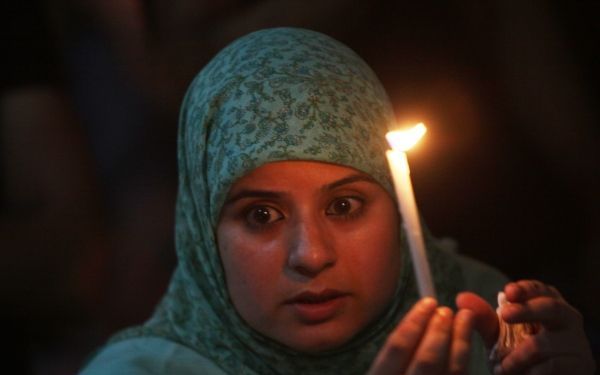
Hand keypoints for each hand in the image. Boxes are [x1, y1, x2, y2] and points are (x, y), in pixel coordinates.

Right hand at [368, 298, 474, 374]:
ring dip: (460, 341)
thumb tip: (420, 316)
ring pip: (450, 371)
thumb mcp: (385, 368)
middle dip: (439, 331)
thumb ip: (395, 353)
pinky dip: (463, 359)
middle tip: (445, 310)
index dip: (414, 322)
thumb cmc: (399, 371)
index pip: (396, 348)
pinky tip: (465, 344)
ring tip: (465, 319)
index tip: (428, 302)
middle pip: (425, 359)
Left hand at [457, 280, 595, 374]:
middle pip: (551, 307)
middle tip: (505, 315)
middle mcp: (566, 318)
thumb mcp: (498, 333)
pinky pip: (552, 366)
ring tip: (502, 367)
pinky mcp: (580, 364)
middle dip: (527, 310)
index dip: (525, 288)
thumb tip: (461, 298)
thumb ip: (482, 316)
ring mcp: (576, 341)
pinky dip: (531, 372)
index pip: (540, 289)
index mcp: (548, 303)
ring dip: (518, 357)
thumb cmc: (518, 352)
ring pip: (544, 343)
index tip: (508, 292)